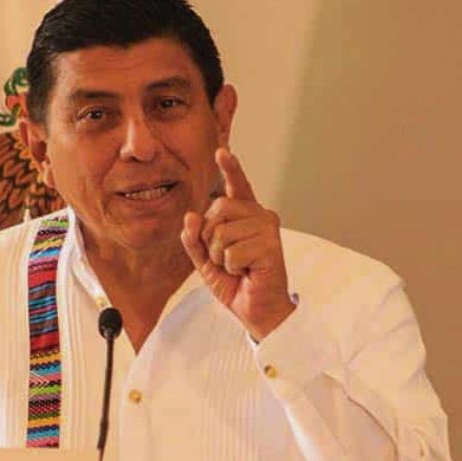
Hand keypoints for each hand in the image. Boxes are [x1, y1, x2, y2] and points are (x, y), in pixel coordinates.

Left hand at [180, 148, 294, 340]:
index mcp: (245, 216)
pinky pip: (231, 252)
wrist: (256, 309)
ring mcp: (267, 228)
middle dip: (210, 238)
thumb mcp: (205, 260)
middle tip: (225, 257)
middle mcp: (259, 216)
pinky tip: (247, 271)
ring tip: (238, 266)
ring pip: (222, 232)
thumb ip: (194, 238)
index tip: (222, 151)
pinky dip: (232, 267)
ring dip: (221, 256)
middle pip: (217, 208)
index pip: (236, 187)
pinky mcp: (271, 245)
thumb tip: (190, 216)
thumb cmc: (235, 282)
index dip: (230, 168)